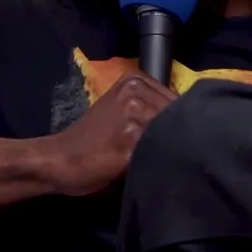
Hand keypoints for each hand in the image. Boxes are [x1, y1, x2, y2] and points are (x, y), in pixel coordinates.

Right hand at [43, 72, 176, 196]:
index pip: (179, 99)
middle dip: (183, 135)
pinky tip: (157, 170)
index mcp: (133, 81)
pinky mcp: (131, 141)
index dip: (186, 121)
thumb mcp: (120, 110)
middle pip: (179, 114)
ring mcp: (133, 114)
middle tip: (177, 153)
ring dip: (174, 149)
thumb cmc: (90, 140)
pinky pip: (161, 151)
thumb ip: (150, 108)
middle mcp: (135, 92)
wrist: (59, 160)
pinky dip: (163, 162)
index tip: (183, 137)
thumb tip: (192, 120)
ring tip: (164, 162)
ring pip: (173, 132)